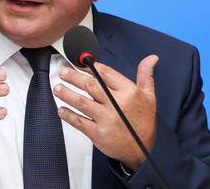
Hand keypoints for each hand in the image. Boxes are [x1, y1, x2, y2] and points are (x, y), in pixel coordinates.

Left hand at [53, 55, 158, 169]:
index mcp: (128, 92)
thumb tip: (151, 58)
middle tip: (64, 72)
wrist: (144, 150)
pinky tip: (62, 110)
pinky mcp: (98, 134)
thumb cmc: (144, 122)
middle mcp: (117, 104)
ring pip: (82, 102)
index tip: (79, 63)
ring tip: (58, 88)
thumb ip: (145, 75)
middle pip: (90, 85)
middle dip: (73, 77)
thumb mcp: (149, 96)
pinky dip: (68, 115)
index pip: (105, 73)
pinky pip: (79, 122)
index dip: (90, 67)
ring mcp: (107, 119)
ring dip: (67, 94)